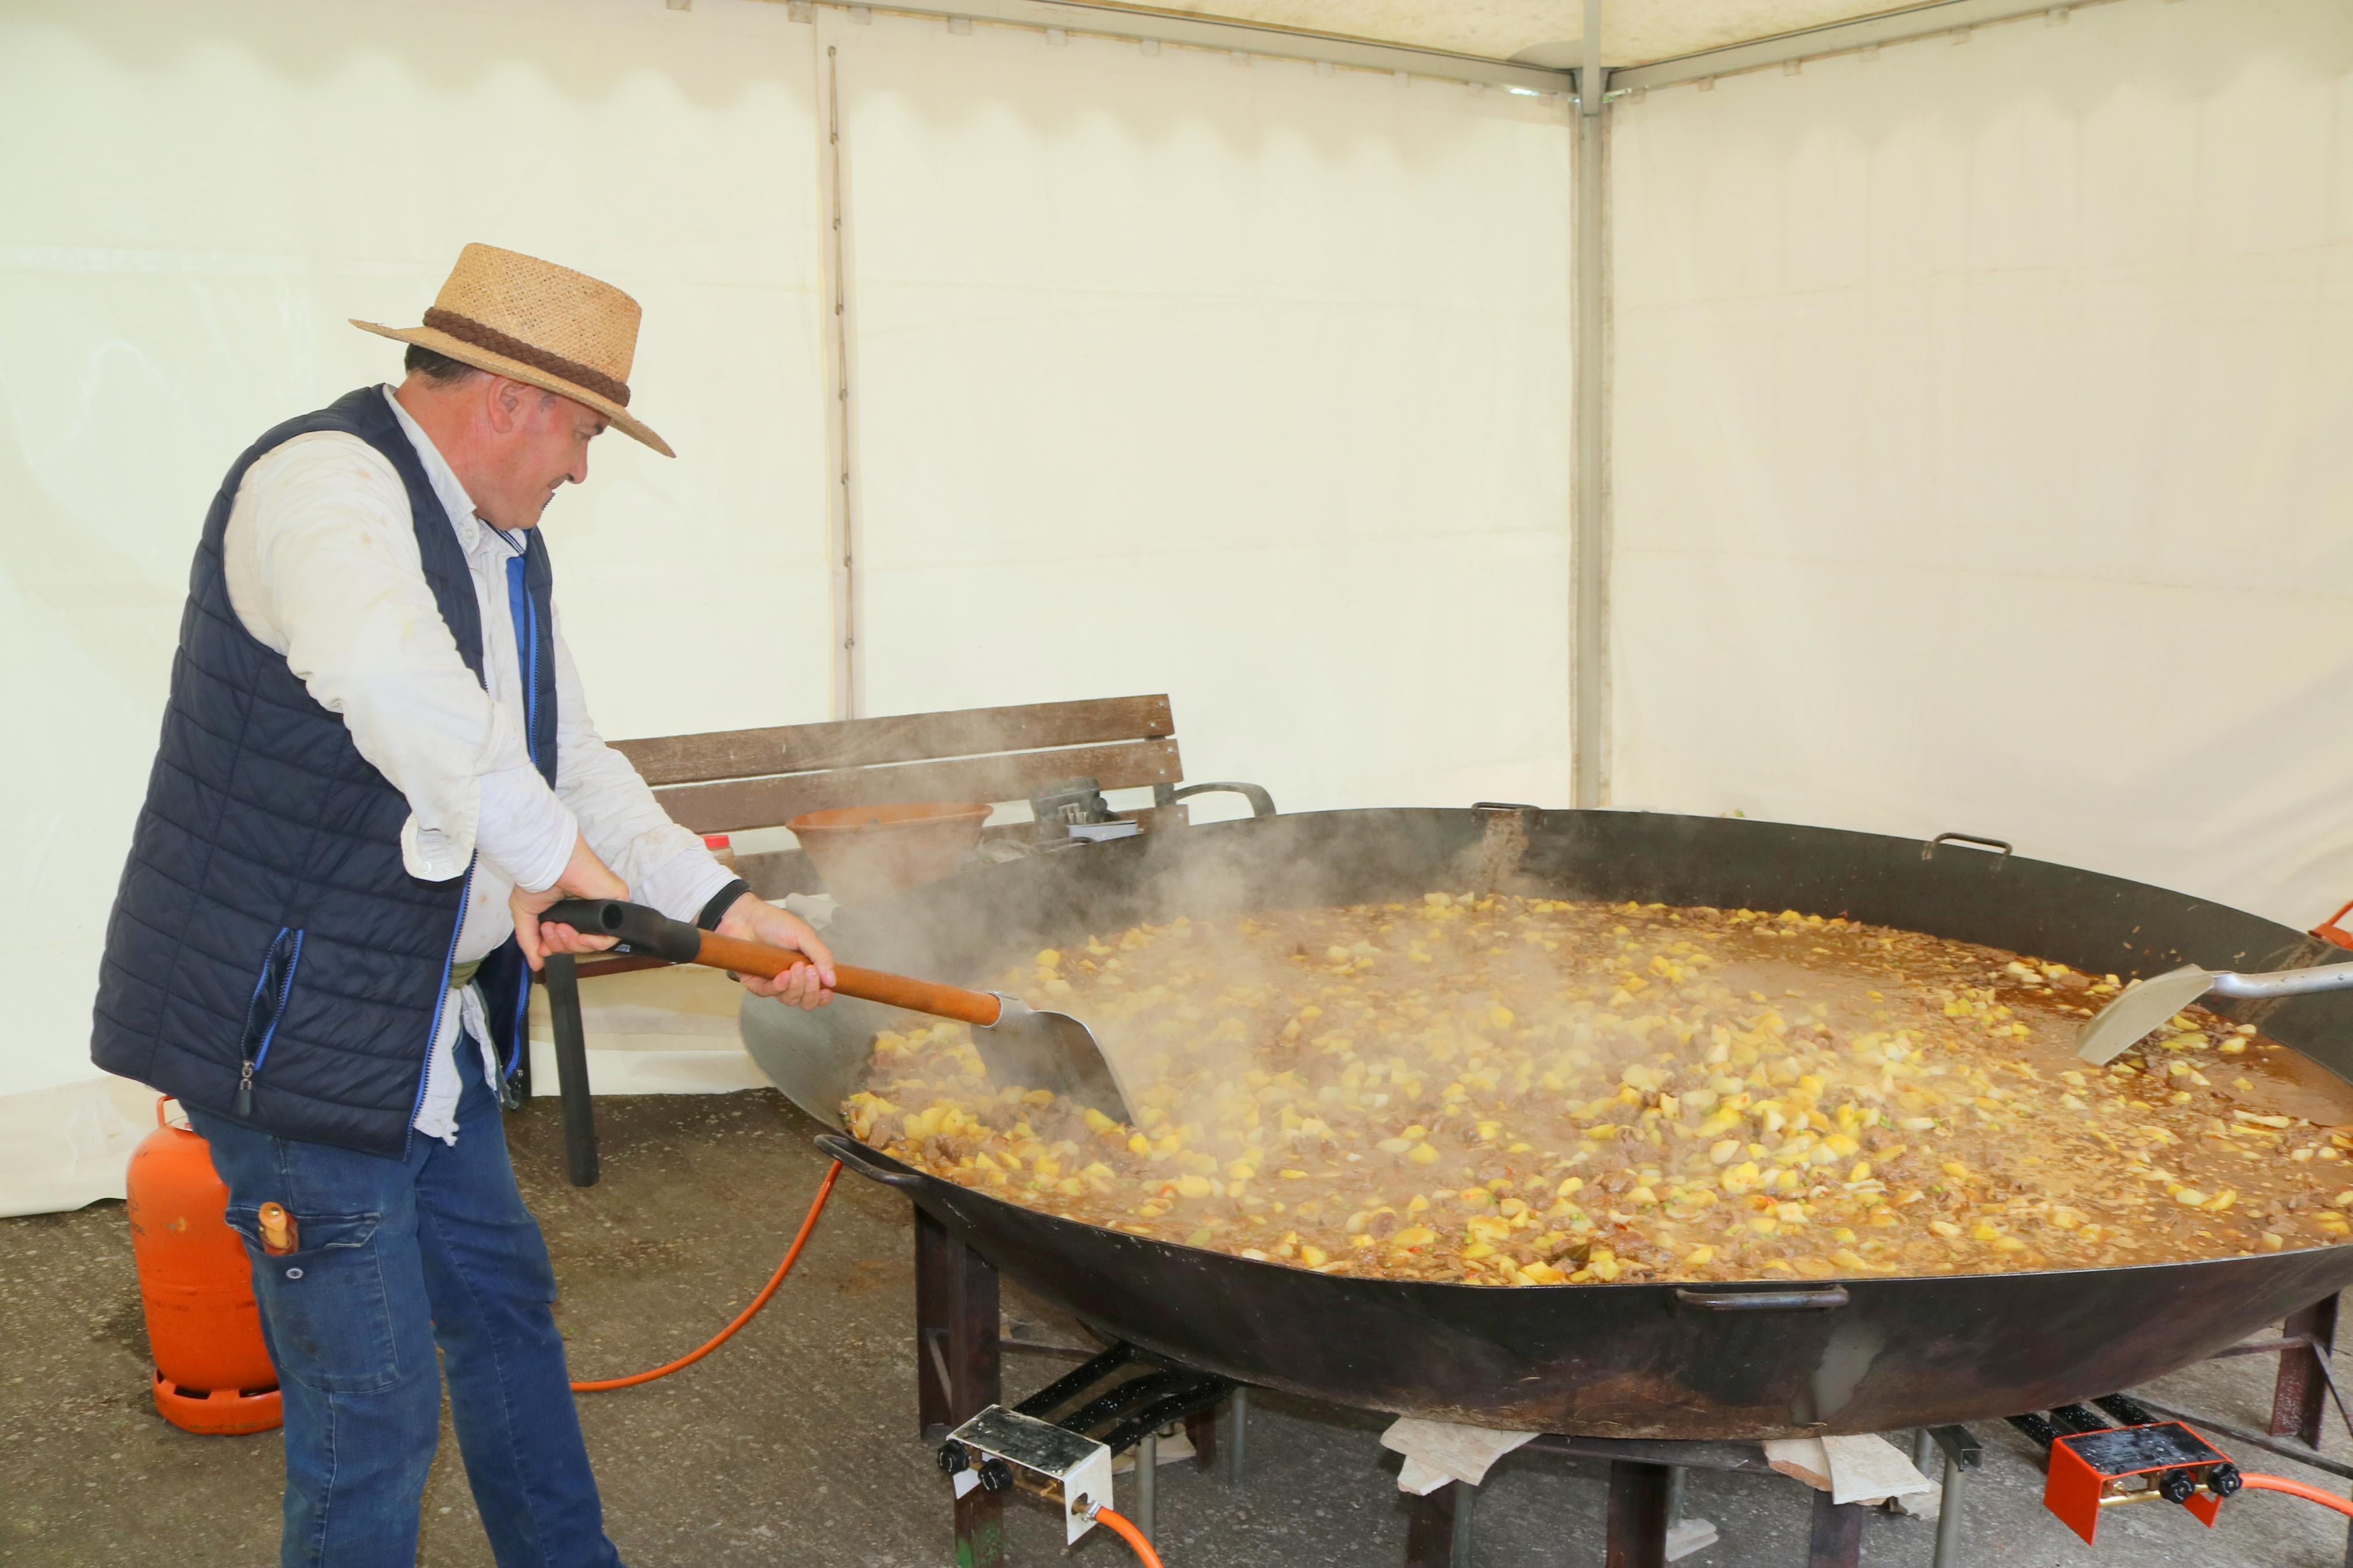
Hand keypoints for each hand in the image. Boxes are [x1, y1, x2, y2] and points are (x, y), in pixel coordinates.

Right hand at [509, 835, 626, 970]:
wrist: (548, 864)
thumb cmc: (535, 881)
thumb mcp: (526, 915)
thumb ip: (529, 941)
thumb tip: (536, 963)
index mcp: (568, 913)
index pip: (568, 941)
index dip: (556, 948)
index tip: (544, 945)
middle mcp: (587, 912)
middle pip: (579, 945)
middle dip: (561, 945)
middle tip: (550, 929)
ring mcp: (603, 910)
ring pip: (594, 943)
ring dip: (572, 943)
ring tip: (559, 928)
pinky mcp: (616, 905)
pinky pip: (612, 935)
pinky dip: (595, 943)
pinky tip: (581, 937)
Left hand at [716, 893, 836, 1009]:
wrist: (746, 917)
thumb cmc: (775, 923)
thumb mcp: (804, 935)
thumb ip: (821, 957)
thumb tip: (833, 980)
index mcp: (806, 969)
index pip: (818, 993)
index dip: (823, 996)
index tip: (827, 989)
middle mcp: (791, 979)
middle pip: (806, 1001)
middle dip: (811, 991)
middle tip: (810, 972)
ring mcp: (774, 982)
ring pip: (790, 999)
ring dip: (796, 986)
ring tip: (796, 967)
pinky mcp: (756, 983)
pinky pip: (769, 993)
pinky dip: (779, 986)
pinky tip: (783, 975)